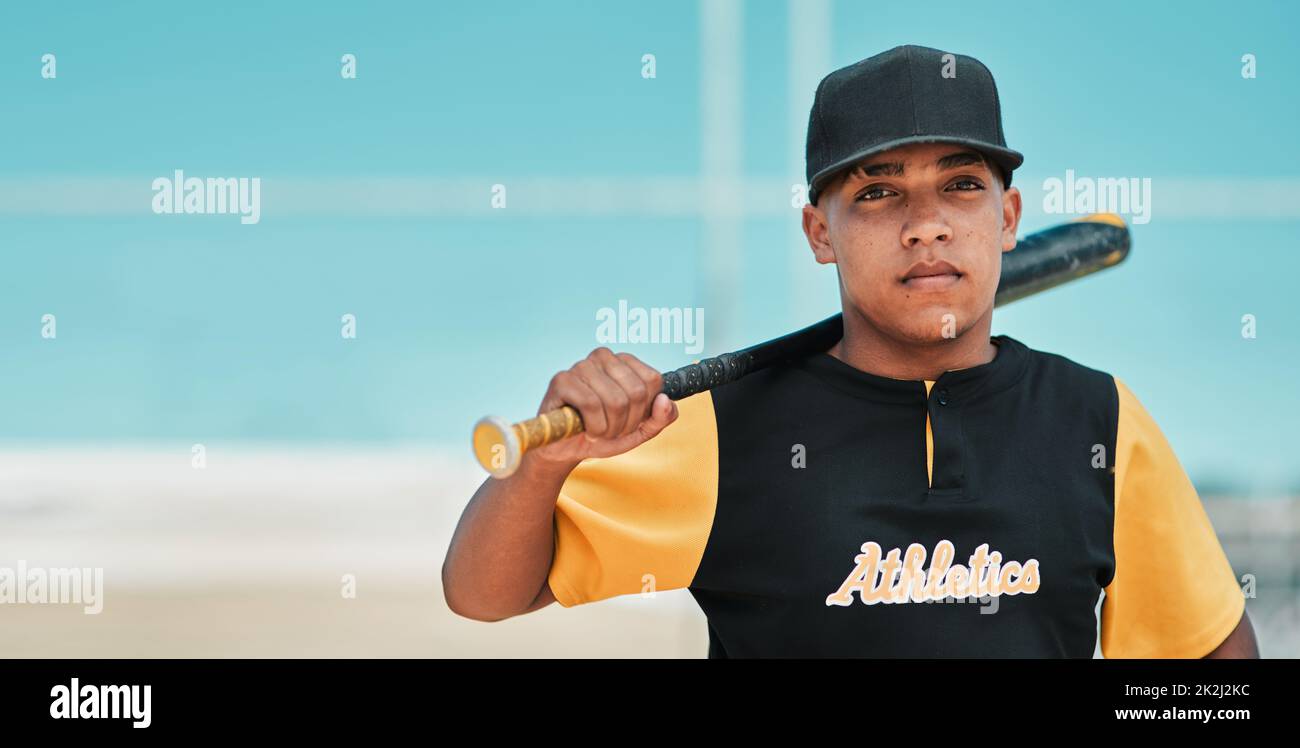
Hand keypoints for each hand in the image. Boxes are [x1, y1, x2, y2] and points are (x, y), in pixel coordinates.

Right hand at [525, 348, 677, 469]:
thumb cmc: (603, 434)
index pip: (652, 381)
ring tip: (597, 431)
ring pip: (615, 400)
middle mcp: (603, 357)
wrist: (567, 449)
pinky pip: (591, 405)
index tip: (629, 421)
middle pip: (636, 393)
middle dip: (627, 423)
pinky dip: (594, 427)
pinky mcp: (561, 380)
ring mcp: (581, 366)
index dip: (644, 411)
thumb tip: (665, 401)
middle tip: (611, 430)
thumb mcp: (639, 431)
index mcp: (624, 362)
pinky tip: (586, 430)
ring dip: (609, 429)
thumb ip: (660, 418)